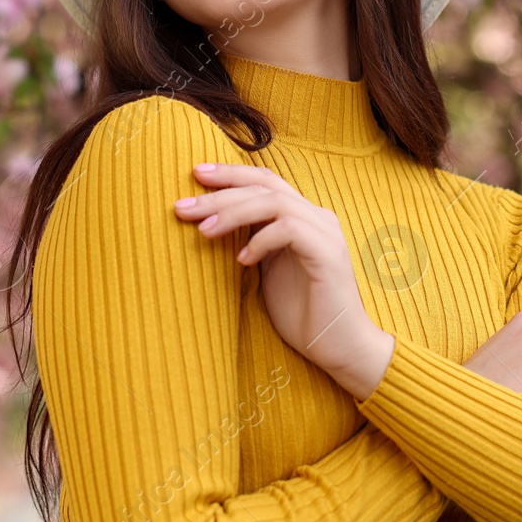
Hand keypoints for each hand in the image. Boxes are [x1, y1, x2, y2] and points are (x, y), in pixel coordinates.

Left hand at [175, 163, 390, 397]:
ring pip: (274, 202)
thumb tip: (211, 223)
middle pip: (264, 185)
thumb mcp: (267, 269)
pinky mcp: (328, 253)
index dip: (230, 173)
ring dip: (233, 212)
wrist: (338, 347)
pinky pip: (289, 230)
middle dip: (220, 192)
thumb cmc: (301, 312)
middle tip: (183, 206)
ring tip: (204, 231)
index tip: (195, 174)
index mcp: (302, 216)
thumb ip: (252, 241)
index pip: (264, 180)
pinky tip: (242, 260)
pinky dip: (261, 240)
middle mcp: (316, 216)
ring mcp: (325, 233)